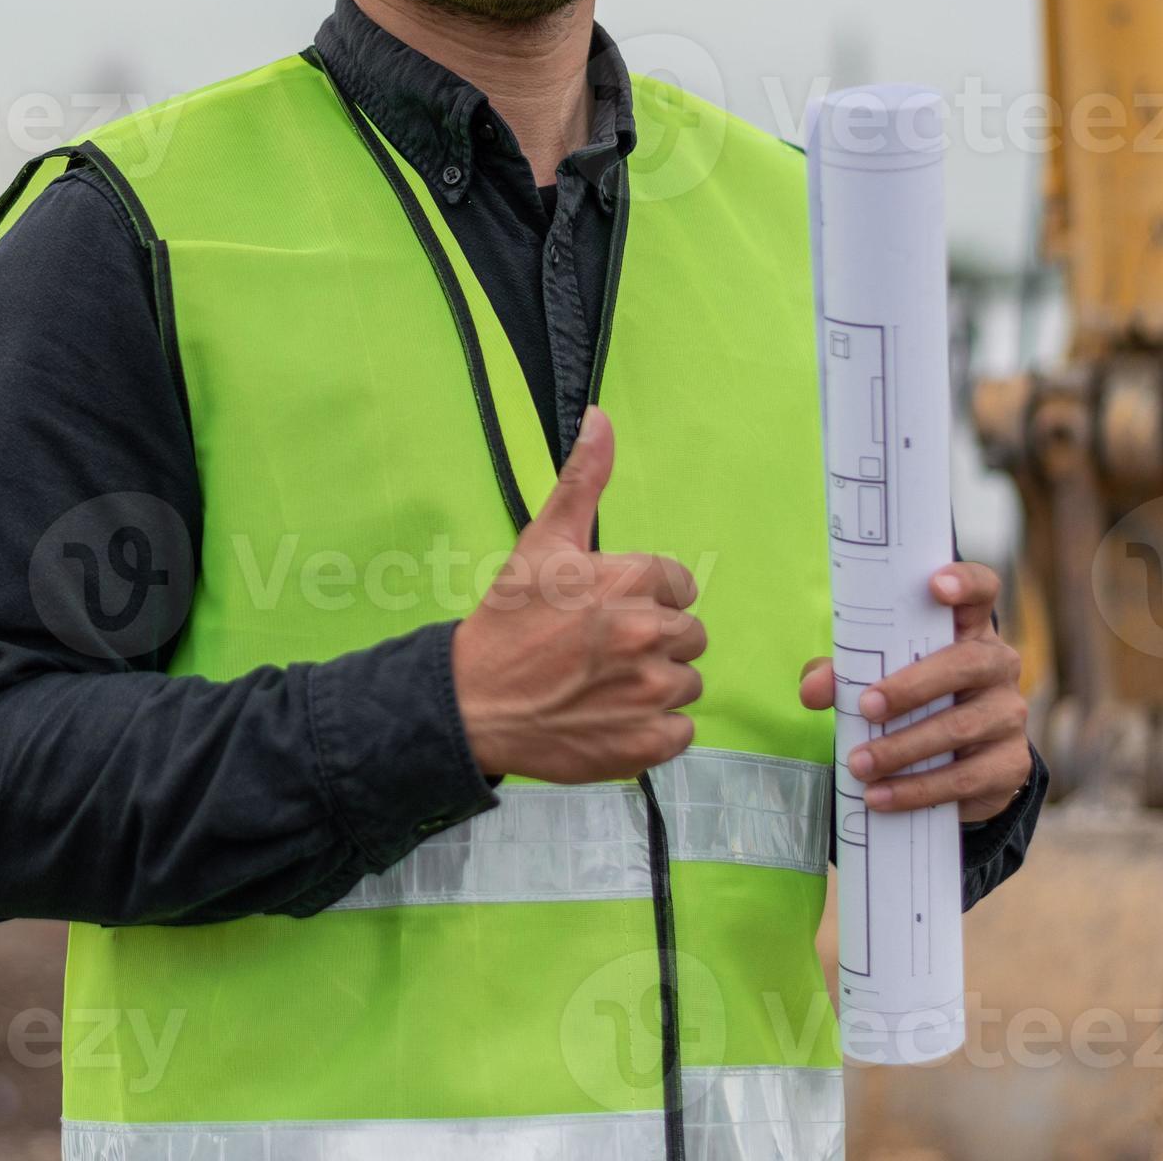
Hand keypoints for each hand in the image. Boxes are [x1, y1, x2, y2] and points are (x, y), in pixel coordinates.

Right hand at [452, 406, 706, 784]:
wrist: (472, 704)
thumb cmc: (506, 622)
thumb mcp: (540, 543)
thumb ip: (582, 481)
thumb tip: (602, 418)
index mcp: (628, 581)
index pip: (679, 583)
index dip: (649, 595)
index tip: (613, 609)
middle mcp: (647, 635)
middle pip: (690, 635)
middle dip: (656, 640)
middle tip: (605, 649)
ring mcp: (649, 693)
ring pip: (686, 683)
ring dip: (655, 685)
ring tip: (606, 685)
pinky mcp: (646, 743)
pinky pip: (681, 731)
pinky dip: (654, 729)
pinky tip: (614, 717)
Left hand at [795, 561, 1030, 822]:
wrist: (953, 767)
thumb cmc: (907, 702)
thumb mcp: (871, 679)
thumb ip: (839, 675)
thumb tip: (814, 691)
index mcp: (967, 630)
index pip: (982, 591)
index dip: (965, 583)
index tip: (936, 586)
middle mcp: (998, 665)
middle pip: (968, 663)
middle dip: (913, 686)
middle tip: (866, 707)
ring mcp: (1009, 715)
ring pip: (962, 727)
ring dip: (905, 748)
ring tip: (860, 764)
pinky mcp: (1010, 764)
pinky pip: (965, 777)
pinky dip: (918, 789)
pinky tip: (881, 797)